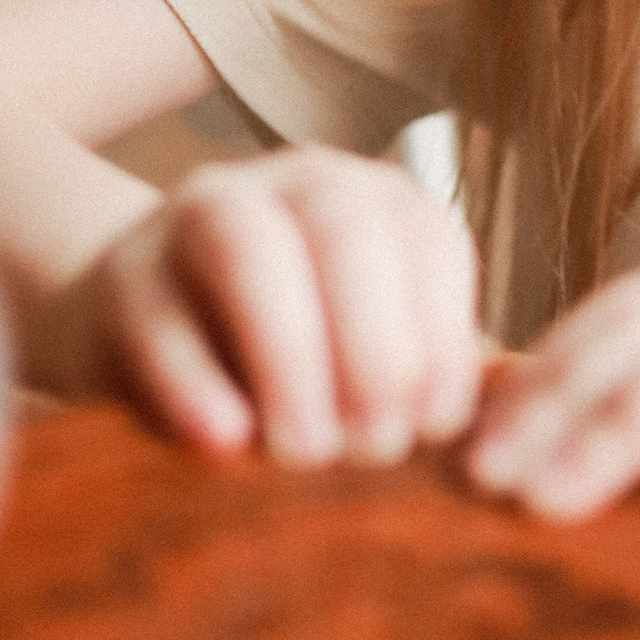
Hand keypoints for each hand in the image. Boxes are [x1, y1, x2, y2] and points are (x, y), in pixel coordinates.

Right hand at [31, 149, 486, 465]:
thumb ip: (437, 380)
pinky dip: (194, 381)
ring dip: (288, 354)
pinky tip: (226, 442)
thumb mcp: (371, 358)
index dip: (441, 341)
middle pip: (347, 234)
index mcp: (379, 202)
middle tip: (373, 452)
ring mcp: (199, 218)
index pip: (428, 246)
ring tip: (305, 452)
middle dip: (372, 348)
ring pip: (248, 250)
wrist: (142, 332)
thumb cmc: (294, 362)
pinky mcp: (120, 278)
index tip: (437, 433)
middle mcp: (295, 186)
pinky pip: (158, 317)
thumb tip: (519, 424)